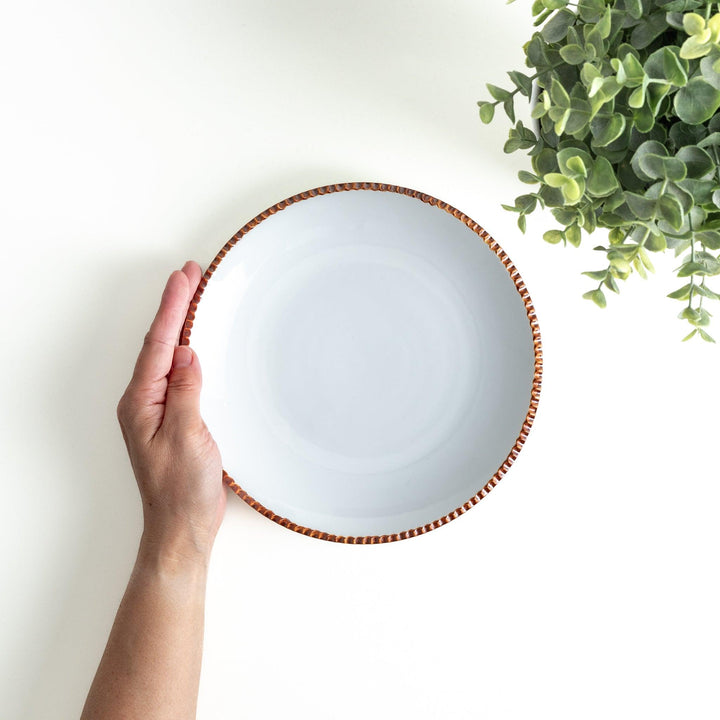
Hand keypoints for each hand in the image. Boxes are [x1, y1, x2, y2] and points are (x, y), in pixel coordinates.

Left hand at [117, 261, 225, 562]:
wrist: (182, 526)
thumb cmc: (181, 490)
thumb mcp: (187, 436)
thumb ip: (184, 391)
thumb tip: (186, 352)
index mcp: (141, 402)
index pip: (159, 344)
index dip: (173, 307)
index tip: (185, 277)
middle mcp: (145, 400)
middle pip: (159, 342)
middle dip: (175, 306)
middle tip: (190, 273)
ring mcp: (159, 408)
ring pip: (169, 355)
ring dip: (181, 323)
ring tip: (194, 295)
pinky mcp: (175, 416)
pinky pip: (180, 373)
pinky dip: (189, 349)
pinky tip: (198, 341)